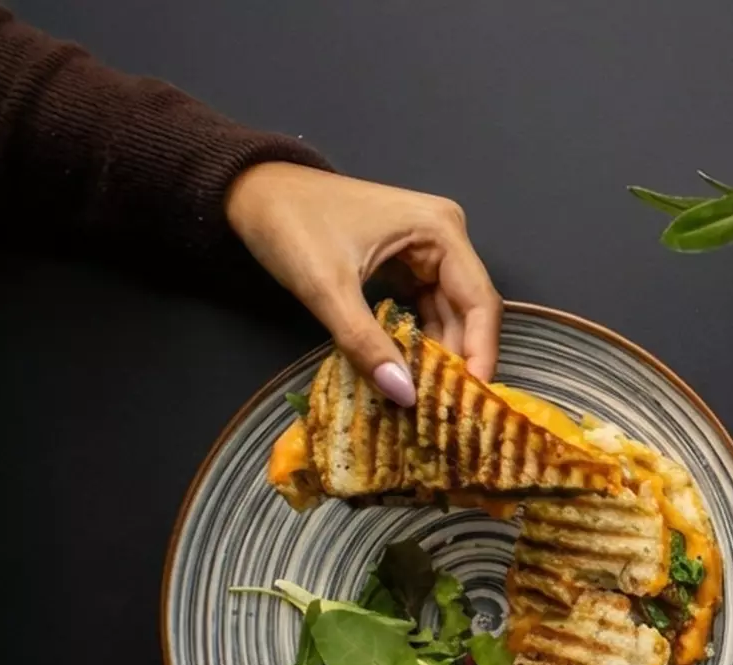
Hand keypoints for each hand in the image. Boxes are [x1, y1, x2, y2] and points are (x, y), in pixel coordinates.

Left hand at [225, 163, 500, 404]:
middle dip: (460, 357)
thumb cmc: (289, 223)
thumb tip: (405, 394)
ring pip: (449, 311)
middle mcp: (445, 235)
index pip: (480, 302)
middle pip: (469, 309)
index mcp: (440, 230)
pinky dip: (421, 337)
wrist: (251, 189)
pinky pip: (427, 306)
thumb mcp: (327, 288)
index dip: (482, 352)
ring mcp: (428, 247)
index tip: (475, 397)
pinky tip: (413, 367)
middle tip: (452, 407)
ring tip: (433, 395)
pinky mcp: (409, 259)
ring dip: (441, 351)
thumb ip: (367, 343)